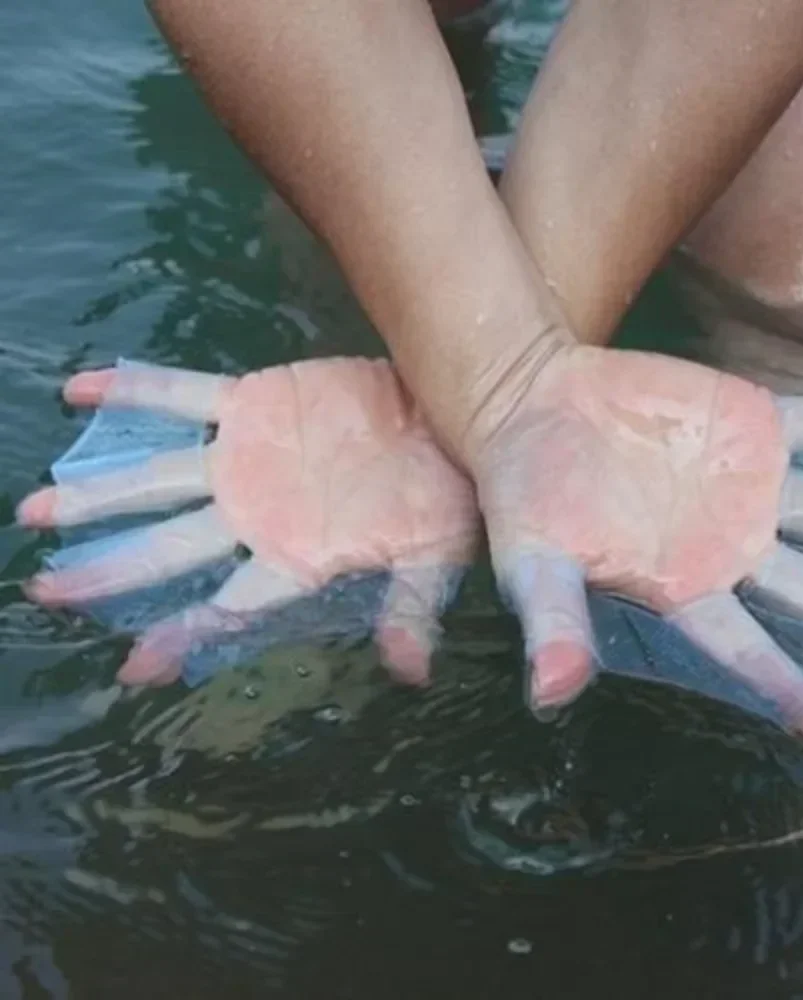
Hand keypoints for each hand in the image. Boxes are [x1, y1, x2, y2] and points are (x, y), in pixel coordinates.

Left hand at [18, 358, 477, 685]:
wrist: (443, 418)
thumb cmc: (442, 495)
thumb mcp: (435, 553)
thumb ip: (412, 605)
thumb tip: (412, 672)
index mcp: (297, 557)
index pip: (232, 602)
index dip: (186, 634)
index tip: (134, 666)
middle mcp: (256, 515)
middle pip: (171, 548)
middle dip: (110, 570)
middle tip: (47, 590)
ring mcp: (245, 460)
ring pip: (159, 479)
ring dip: (101, 492)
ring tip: (35, 512)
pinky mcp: (250, 406)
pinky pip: (182, 397)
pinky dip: (136, 393)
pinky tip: (79, 391)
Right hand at [470, 345, 802, 741]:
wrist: (535, 407)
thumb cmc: (526, 494)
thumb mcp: (530, 562)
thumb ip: (554, 622)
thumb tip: (553, 696)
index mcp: (682, 586)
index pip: (745, 647)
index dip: (788, 687)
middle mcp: (731, 545)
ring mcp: (751, 484)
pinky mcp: (754, 425)